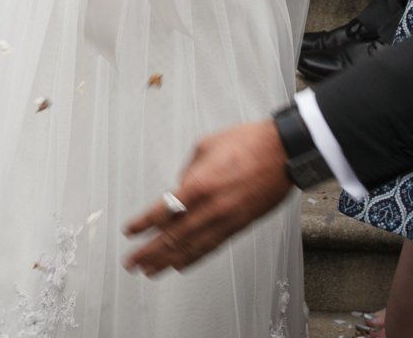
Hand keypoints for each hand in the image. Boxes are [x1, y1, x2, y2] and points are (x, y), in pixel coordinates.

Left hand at [124, 119, 292, 274]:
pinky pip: (212, 246)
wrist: (283, 152)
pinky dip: (194, 257)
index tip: (130, 232)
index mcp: (198, 185)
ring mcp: (226, 220)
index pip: (163, 212)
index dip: (143, 224)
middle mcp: (210, 208)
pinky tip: (182, 264)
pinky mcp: (239, 226)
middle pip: (173, 236)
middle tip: (132, 263)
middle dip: (149, 252)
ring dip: (168, 261)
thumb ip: (188, 170)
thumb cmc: (247, 143)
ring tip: (150, 271)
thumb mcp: (206, 146)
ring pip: (191, 247)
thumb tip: (180, 186)